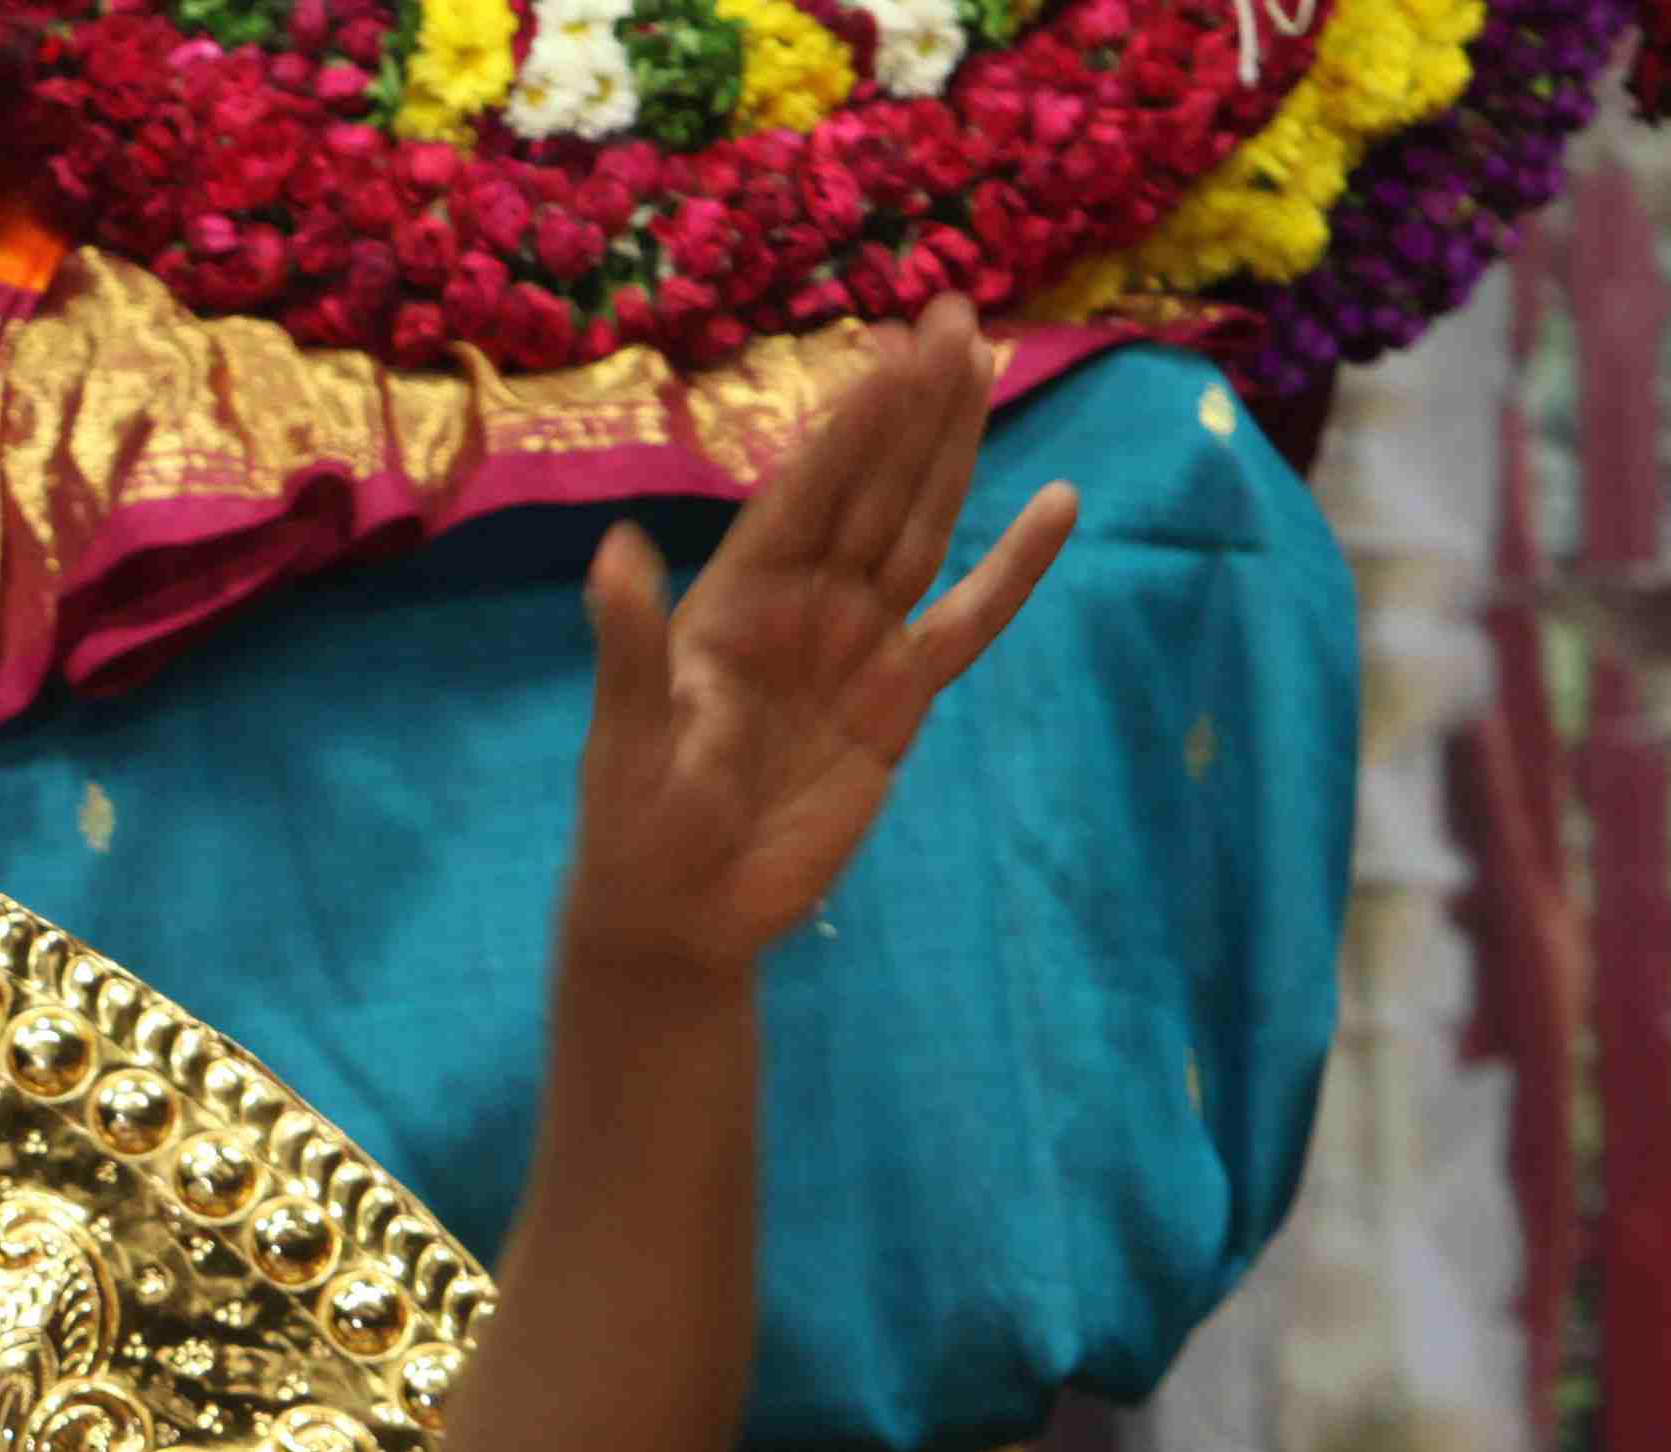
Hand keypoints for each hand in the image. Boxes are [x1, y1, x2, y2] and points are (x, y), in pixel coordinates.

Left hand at [563, 295, 1078, 974]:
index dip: (854, 420)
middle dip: (914, 405)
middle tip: (958, 317)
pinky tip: (1055, 506)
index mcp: (734, 597)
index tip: (896, 346)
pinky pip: (967, 623)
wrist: (682, 915)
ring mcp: (856, 646)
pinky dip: (1011, 570)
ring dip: (955, 453)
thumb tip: (616, 552)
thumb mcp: (627, 737)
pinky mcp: (899, 702)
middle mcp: (802, 604)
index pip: (808, 490)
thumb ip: (632, 647)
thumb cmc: (636, 825)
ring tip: (990, 369)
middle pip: (873, 486)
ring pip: (919, 529)